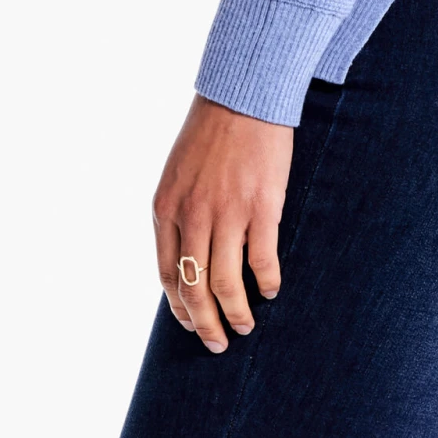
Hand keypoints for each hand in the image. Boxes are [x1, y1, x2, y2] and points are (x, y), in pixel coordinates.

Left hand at [151, 93, 293, 351]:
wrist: (243, 93)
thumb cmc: (211, 130)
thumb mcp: (178, 172)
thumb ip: (179, 213)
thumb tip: (188, 256)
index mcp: (166, 208)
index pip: (168, 275)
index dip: (179, 307)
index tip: (190, 323)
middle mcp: (193, 216)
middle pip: (195, 288)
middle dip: (205, 324)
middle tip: (217, 343)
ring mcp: (227, 213)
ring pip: (227, 284)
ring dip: (236, 313)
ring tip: (245, 326)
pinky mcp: (261, 207)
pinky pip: (262, 261)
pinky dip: (267, 282)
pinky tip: (271, 289)